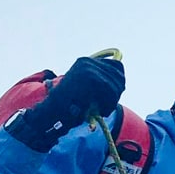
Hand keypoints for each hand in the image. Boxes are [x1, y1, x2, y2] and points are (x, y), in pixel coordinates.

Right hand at [6, 56, 125, 150]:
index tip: (116, 93)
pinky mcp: (91, 77)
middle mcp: (88, 62)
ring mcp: (89, 68)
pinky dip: (110, 103)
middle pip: (119, 76)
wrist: (53, 110)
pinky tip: (102, 111)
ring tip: (103, 110)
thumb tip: (121, 84)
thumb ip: (100, 82)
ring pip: (116, 85)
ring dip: (113, 100)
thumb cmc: (68, 104)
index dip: (119, 81)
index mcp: (86, 62)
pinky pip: (111, 90)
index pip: (117, 66)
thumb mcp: (85, 89)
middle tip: (108, 106)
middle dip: (117, 93)